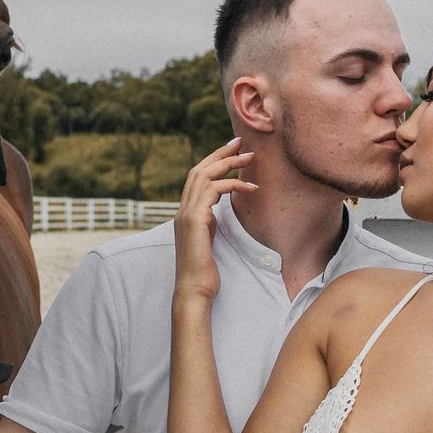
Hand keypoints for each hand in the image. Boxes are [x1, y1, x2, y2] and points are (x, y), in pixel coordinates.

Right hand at [172, 141, 253, 305]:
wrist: (193, 289)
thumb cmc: (203, 270)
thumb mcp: (208, 241)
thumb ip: (209, 224)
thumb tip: (217, 214)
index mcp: (186, 213)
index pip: (197, 178)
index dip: (213, 161)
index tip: (232, 150)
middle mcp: (183, 210)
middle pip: (199, 170)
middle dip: (221, 154)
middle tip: (241, 142)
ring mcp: (186, 214)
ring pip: (205, 176)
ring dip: (229, 164)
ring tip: (250, 158)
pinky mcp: (195, 220)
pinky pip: (213, 191)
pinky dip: (232, 184)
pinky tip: (250, 187)